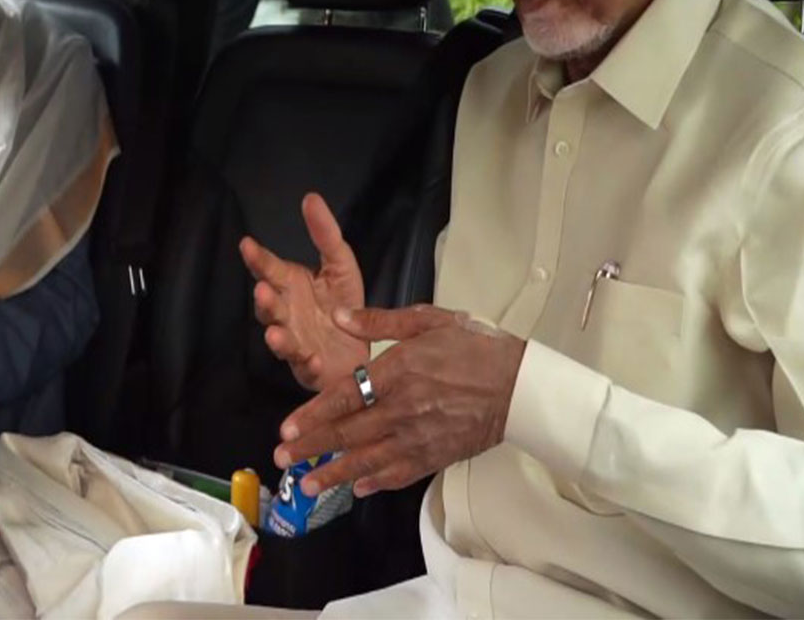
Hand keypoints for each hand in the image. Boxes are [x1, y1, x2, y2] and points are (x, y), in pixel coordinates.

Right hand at [239, 193, 367, 389]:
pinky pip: (306, 368)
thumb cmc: (343, 304)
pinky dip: (308, 365)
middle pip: (268, 307)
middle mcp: (287, 314)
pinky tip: (313, 358)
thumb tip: (311, 197)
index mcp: (291, 286)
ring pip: (281, 341)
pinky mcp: (311, 368)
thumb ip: (325, 233)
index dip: (258, 258)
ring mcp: (296, 342)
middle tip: (262, 290)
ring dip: (277, 338)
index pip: (269, 270)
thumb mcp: (340, 264)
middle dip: (264, 301)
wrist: (362, 346)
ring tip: (275, 333)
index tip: (247, 244)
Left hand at [273, 304, 524, 499]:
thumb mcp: (428, 319)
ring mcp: (419, 437)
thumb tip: (339, 316)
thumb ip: (380, 321)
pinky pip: (399, 474)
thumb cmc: (475, 346)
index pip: (345, 397)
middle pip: (349, 433)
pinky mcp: (436, 456)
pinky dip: (375, 482)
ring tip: (307, 483)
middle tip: (283, 460)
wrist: (520, 384)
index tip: (288, 428)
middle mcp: (403, 409)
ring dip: (335, 473)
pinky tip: (356, 488)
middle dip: (312, 449)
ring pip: (368, 460)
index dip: (314, 415)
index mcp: (398, 372)